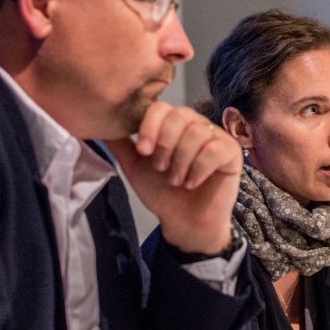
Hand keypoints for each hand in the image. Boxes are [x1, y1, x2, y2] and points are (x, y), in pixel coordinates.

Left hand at [105, 102, 240, 254]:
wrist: (185, 222)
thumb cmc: (163, 193)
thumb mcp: (134, 166)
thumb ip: (120, 143)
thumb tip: (98, 122)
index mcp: (172, 125)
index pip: (161, 107)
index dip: (150, 127)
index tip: (143, 152)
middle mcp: (195, 125)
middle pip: (180, 115)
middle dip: (165, 145)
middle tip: (161, 169)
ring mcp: (215, 137)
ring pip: (196, 134)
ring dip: (181, 162)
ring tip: (177, 180)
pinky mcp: (231, 153)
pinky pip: (214, 150)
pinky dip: (199, 169)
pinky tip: (192, 183)